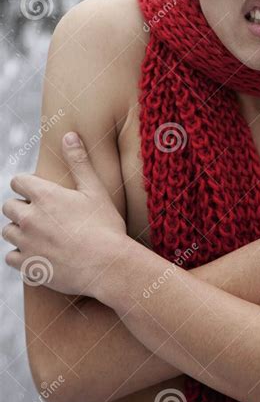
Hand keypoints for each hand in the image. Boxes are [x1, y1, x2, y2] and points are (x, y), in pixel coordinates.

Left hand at [2, 132, 126, 295]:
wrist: (107, 265)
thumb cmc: (104, 226)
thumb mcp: (95, 189)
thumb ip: (79, 161)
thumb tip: (69, 135)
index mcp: (44, 196)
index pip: (17, 181)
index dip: (27, 185)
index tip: (38, 191)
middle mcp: (29, 218)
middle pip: (8, 206)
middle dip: (21, 207)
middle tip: (42, 214)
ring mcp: (26, 243)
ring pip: (7, 232)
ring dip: (19, 230)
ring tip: (39, 234)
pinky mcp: (28, 266)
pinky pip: (10, 257)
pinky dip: (20, 255)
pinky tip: (36, 254)